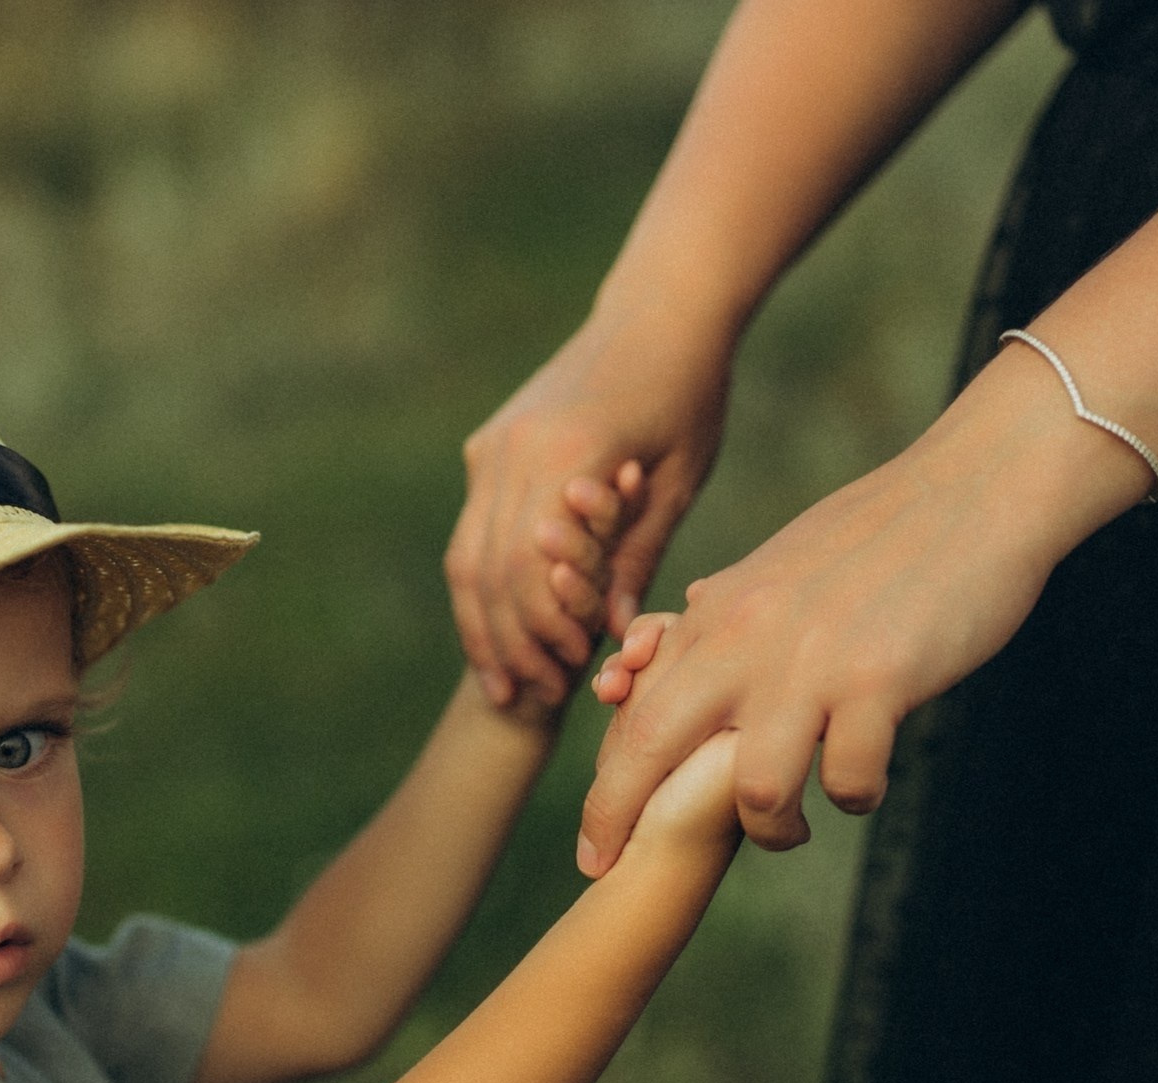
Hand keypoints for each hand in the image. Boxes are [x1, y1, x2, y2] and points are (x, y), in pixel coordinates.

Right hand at [445, 313, 731, 708]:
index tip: (571, 673)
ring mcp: (491, 448)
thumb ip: (638, 554)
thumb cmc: (690, 393)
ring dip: (484, 626)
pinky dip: (481, 590)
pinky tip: (497, 632)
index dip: (547, 632)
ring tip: (506, 682)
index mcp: (564, 456)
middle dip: (510, 643)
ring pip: (468, 558)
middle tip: (535, 696)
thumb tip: (612, 632)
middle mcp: (511, 451)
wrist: (657, 311)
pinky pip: (471, 534)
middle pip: (491, 573)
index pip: (534, 571)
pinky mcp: (487, 447)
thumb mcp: (677, 482)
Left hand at [575, 342, 1152, 874]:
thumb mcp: (776, 567)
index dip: (606, 785)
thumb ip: (719, 614)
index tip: (594, 842)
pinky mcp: (882, 679)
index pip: (635, 710)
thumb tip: (663, 645)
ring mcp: (813, 660)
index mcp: (719, 613)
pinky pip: (849, 779)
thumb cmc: (880, 534)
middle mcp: (748, 637)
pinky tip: (865, 783)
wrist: (973, 487)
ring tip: (790, 827)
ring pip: (755, 789)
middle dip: (623, 822)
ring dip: (770, 828)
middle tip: (615, 875)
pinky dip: (855, 797)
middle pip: (652, 747)